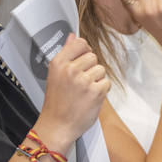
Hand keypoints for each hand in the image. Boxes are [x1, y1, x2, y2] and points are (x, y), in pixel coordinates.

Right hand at [35, 33, 108, 149]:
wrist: (57, 126)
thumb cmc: (57, 102)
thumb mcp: (55, 74)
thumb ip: (66, 53)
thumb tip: (73, 36)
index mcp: (58, 63)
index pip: (80, 43)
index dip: (84, 51)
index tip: (82, 60)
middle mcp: (70, 69)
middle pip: (92, 56)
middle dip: (90, 68)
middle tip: (80, 83)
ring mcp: (83, 80)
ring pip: (101, 69)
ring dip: (96, 80)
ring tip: (84, 92)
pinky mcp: (95, 92)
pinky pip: (106, 83)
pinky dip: (101, 91)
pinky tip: (90, 98)